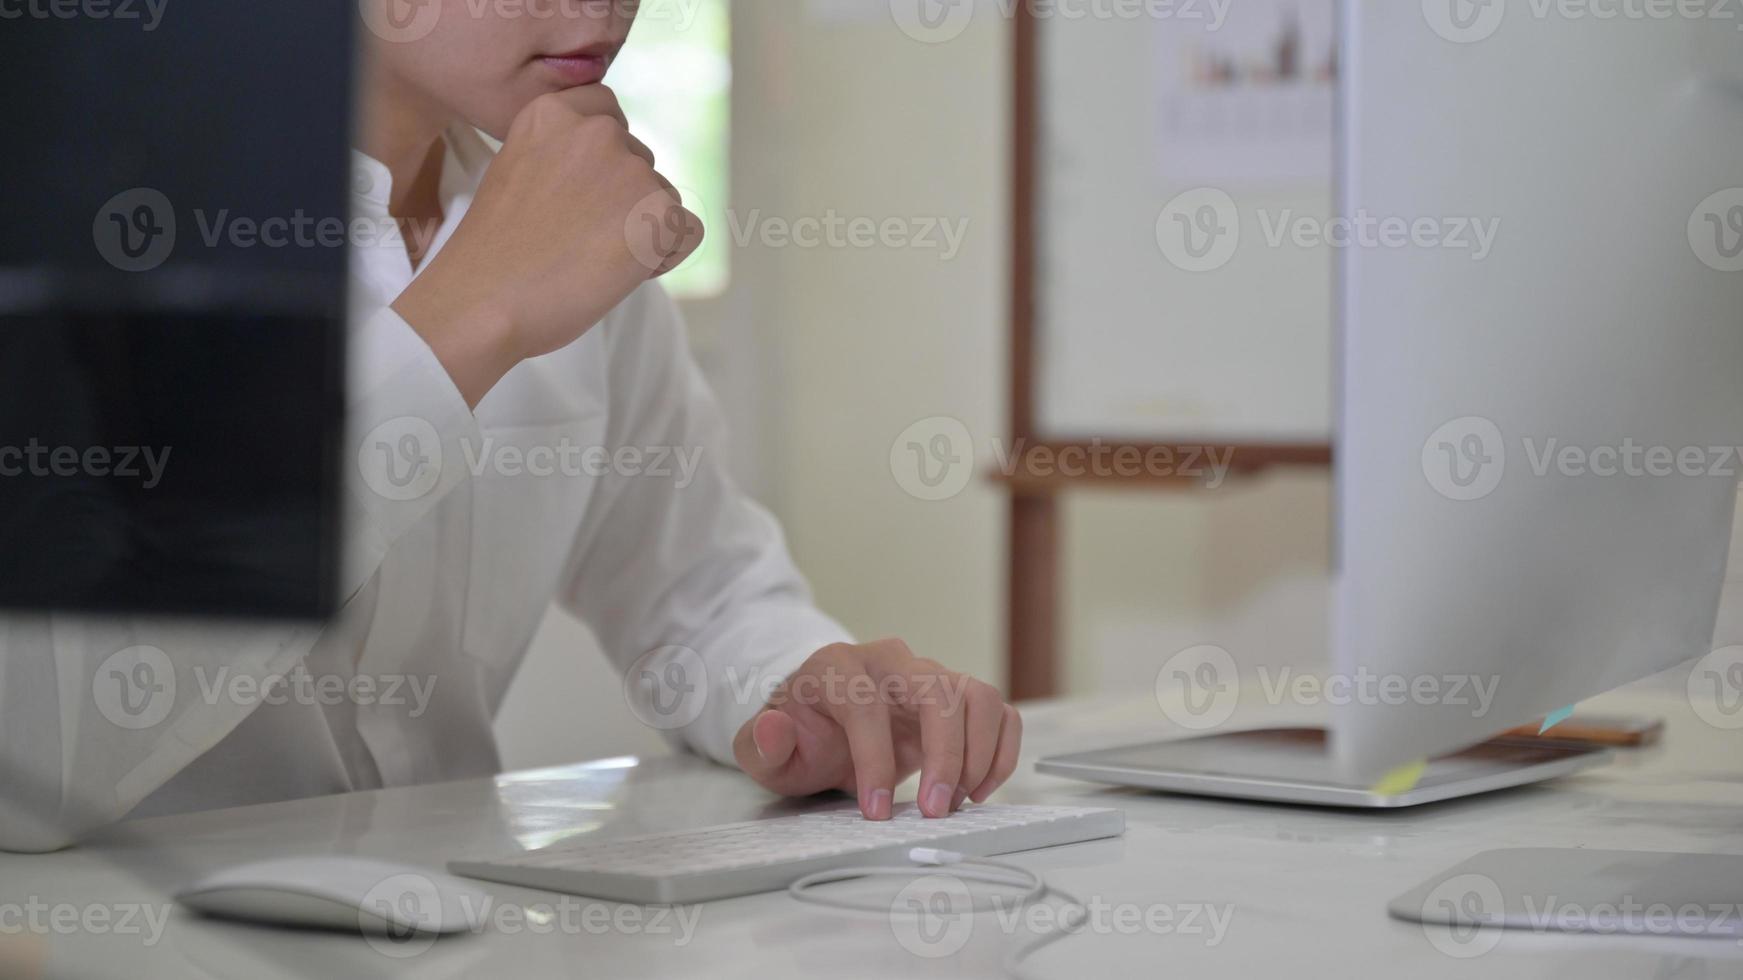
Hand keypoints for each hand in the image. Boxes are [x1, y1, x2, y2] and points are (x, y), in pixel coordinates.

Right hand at [392, 85, 702, 406]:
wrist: (484, 300)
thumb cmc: (494, 252)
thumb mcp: (518, 171)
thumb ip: (562, 155)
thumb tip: (609, 172)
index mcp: (554, 112)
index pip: (609, 114)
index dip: (603, 161)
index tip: (576, 195)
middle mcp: (597, 130)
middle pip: (639, 162)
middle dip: (622, 201)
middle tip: (576, 239)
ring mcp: (631, 169)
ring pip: (664, 198)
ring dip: (641, 230)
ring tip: (589, 258)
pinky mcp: (660, 211)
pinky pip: (688, 231)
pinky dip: (665, 257)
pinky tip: (620, 272)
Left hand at [733, 640, 1022, 820]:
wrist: (823, 722)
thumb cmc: (798, 735)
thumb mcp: (762, 749)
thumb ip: (761, 743)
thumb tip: (774, 729)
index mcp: (838, 666)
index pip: (866, 703)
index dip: (874, 759)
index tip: (875, 811)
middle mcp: (891, 660)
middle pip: (937, 689)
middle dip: (945, 754)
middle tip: (935, 810)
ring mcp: (930, 675)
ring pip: (978, 695)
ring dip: (979, 753)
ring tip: (958, 801)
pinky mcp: (958, 698)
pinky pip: (998, 712)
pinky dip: (1000, 751)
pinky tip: (977, 790)